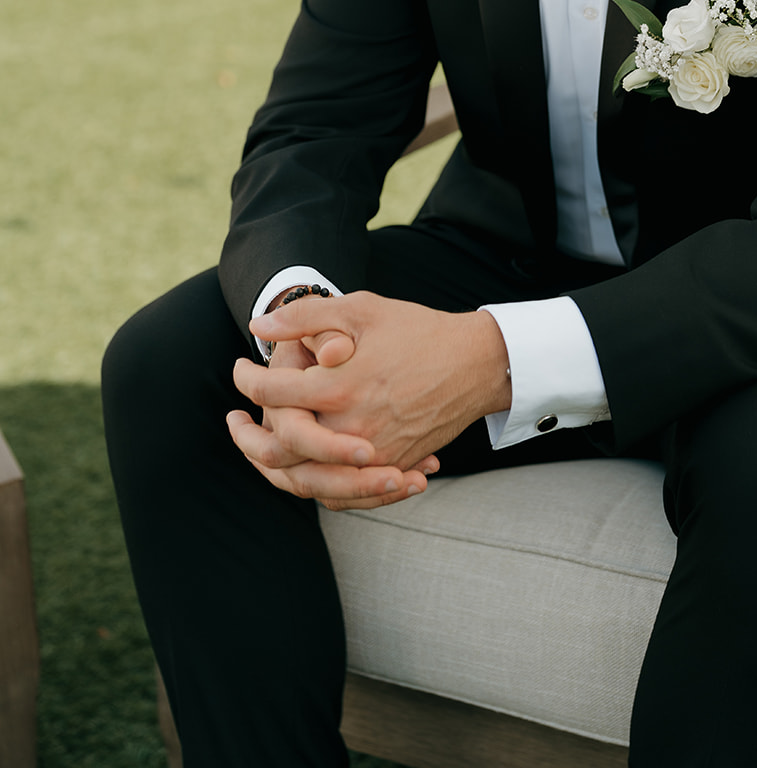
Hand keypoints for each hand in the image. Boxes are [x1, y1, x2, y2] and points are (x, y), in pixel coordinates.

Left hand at [228, 291, 511, 508]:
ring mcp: (372, 454)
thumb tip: (259, 326)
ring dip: (274, 468)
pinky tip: (300, 468)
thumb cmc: (416, 330)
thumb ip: (306, 317)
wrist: (475, 363)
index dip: (246, 379)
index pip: (272, 393)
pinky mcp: (390, 468)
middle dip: (247, 436)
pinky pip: (342, 494)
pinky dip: (314, 486)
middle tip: (233, 421)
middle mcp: (351, 428)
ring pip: (307, 480)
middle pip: (279, 449)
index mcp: (339, 386)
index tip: (239, 369)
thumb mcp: (362, 309)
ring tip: (257, 449)